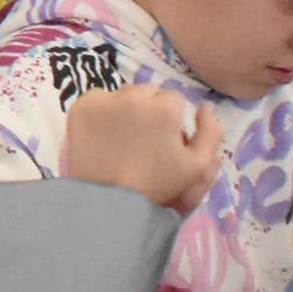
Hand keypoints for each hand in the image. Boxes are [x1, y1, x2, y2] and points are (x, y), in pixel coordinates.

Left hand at [61, 85, 220, 214]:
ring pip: (124, 93)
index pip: (173, 100)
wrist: (107, 199)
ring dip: (127, 107)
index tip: (163, 139)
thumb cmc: (157, 184)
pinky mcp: (81, 107)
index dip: (171, 119)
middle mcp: (134, 96)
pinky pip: (98, 99)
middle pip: (148, 92)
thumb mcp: (197, 165)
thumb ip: (211, 132)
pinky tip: (104, 132)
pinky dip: (103, 110)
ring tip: (124, 135)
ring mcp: (105, 100)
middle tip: (144, 137)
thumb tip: (206, 106)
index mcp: (164, 108)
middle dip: (150, 109)